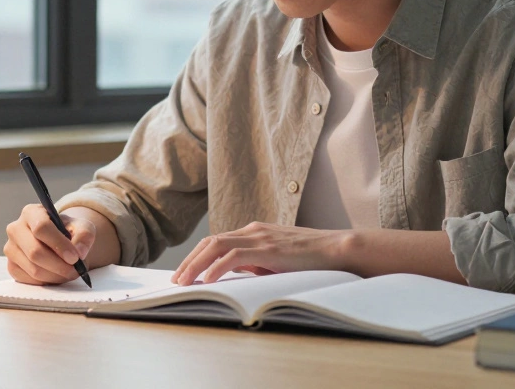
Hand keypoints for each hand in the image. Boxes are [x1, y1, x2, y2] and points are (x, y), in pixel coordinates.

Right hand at [4, 203, 95, 284]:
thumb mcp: (82, 227)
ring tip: (70, 273)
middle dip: (59, 265)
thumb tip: (79, 252)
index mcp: (31, 213)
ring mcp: (11, 249)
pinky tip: (58, 275)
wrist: (58, 242)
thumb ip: (85, 235)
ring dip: (56, 275)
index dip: (59, 244)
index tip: (75, 258)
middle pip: (35, 252)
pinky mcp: (12, 267)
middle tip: (76, 271)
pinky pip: (30, 280)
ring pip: (33, 269)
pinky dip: (48, 282)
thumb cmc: (69, 232)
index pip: (41, 227)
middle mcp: (15, 229)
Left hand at [171, 222, 347, 284]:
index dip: (197, 257)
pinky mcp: (268, 248)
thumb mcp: (278, 260)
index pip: (216, 241)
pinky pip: (233, 256)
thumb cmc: (312, 258)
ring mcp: (260, 237)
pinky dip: (216, 268)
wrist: (338, 249)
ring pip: (216, 246)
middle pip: (209, 242)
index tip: (185, 274)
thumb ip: (257, 262)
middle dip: (189, 261)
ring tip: (184, 283)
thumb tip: (237, 275)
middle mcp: (253, 230)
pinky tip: (207, 281)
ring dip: (196, 265)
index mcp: (254, 231)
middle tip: (176, 281)